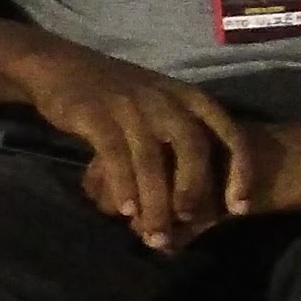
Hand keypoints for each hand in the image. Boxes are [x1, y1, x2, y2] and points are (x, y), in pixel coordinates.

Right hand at [25, 47, 249, 249]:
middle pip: (192, 148)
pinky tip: (125, 210)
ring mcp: (129, 106)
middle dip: (193, 190)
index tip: (238, 208)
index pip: (229, 133)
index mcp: (189, 97)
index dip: (239, 172)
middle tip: (187, 221)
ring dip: (154, 202)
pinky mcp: (95, 115)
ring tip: (154, 234)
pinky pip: (114, 156)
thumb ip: (183, 132)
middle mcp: (165, 100)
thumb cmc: (117, 92)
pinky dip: (122, 186)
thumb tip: (208, 186)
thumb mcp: (162, 101)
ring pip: (150, 160)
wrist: (61, 65)